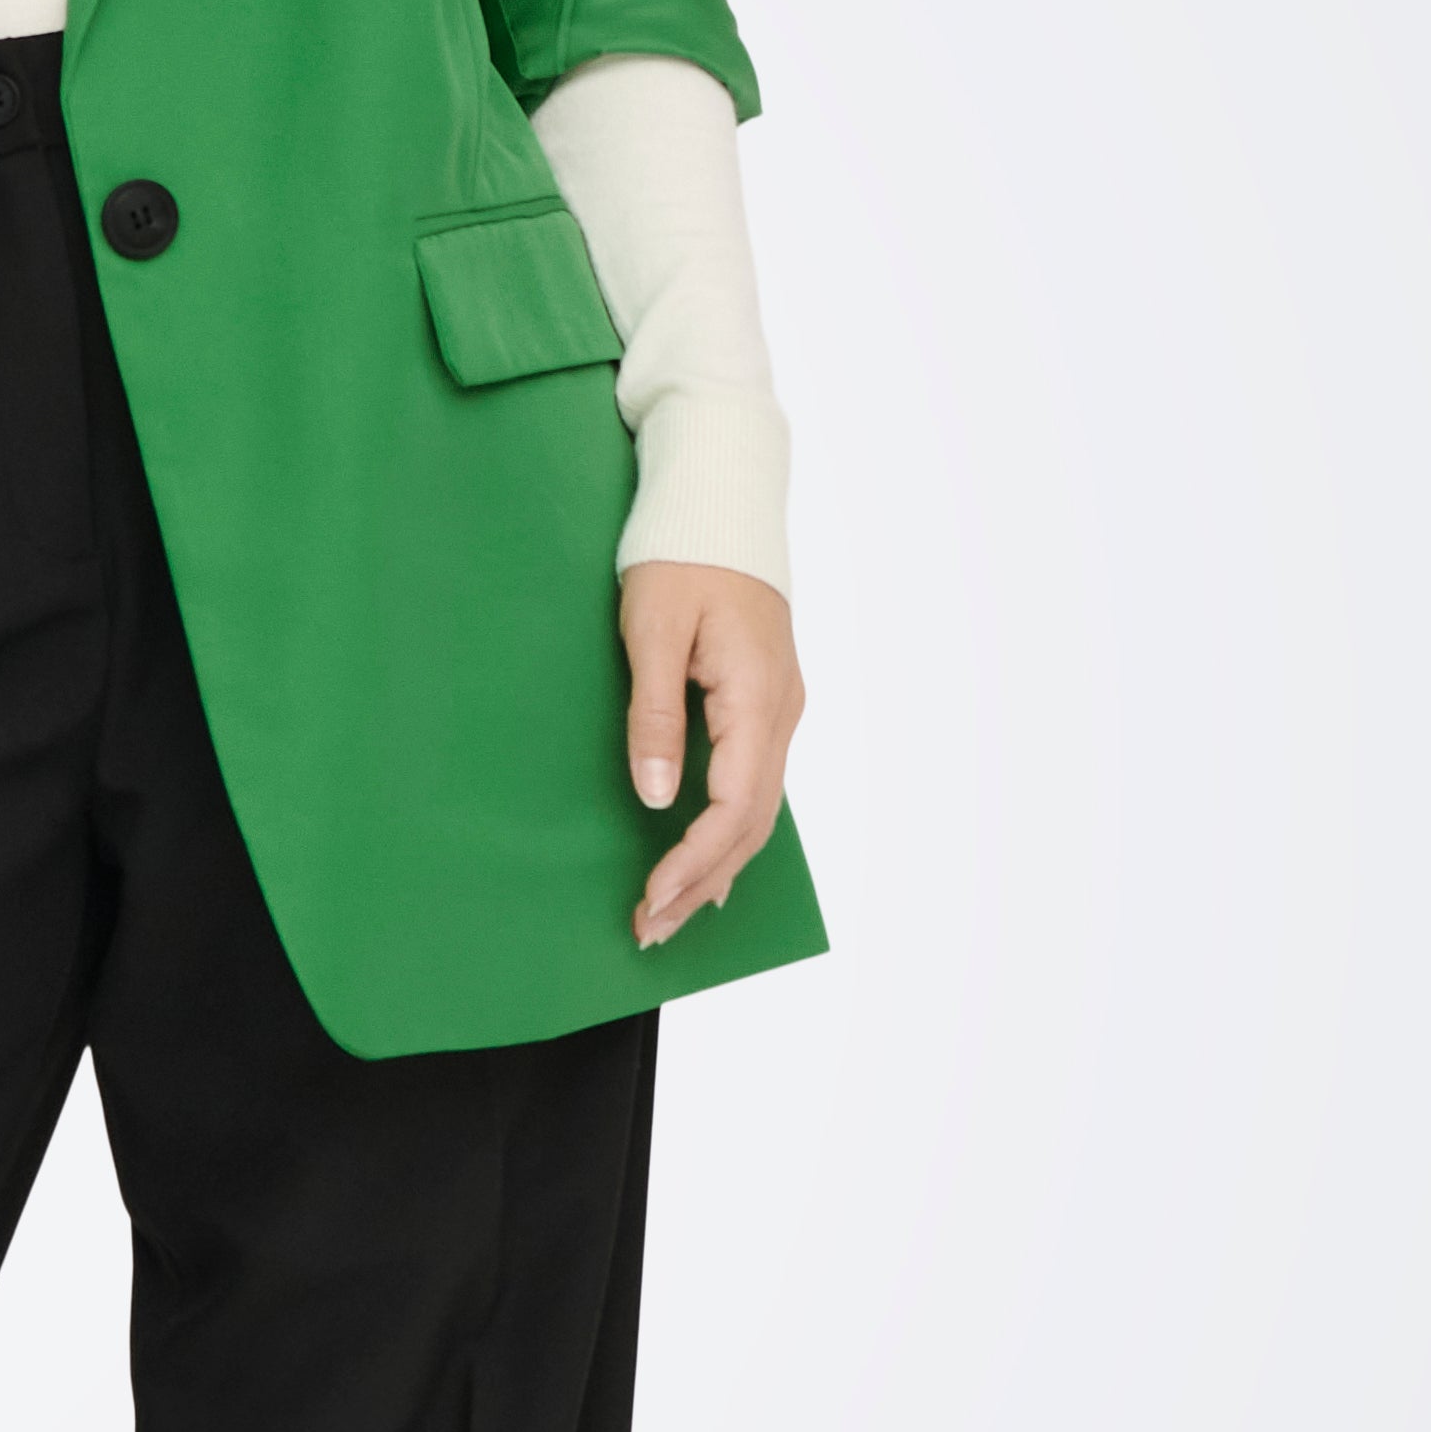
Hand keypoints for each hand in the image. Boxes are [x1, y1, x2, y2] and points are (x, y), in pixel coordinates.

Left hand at [620, 562, 803, 950]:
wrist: (719, 502)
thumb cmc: (680, 556)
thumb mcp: (651, 631)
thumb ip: (655, 716)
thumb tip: (657, 798)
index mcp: (757, 698)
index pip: (733, 806)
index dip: (692, 862)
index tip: (652, 900)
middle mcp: (781, 712)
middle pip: (750, 823)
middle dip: (701, 883)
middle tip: (649, 929)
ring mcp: (780, 709)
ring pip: (757, 810)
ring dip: (715, 866)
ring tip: (671, 913)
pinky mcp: (766, 703)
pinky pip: (756, 785)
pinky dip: (730, 832)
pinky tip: (708, 864)